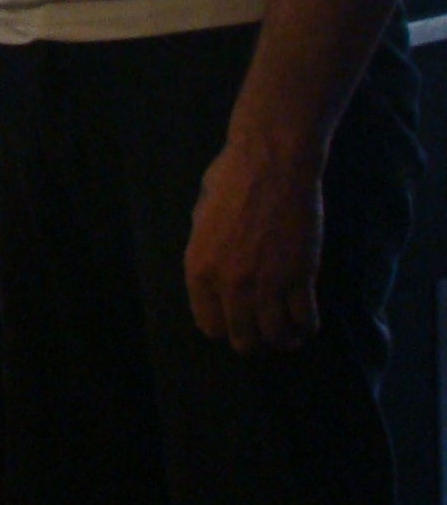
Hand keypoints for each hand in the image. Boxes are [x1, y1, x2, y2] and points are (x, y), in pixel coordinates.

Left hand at [185, 136, 323, 352]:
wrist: (270, 163)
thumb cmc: (230, 180)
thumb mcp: (200, 219)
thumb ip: (206, 252)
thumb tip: (214, 274)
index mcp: (198, 269)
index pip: (209, 325)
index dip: (225, 327)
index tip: (237, 323)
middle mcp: (229, 284)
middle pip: (243, 340)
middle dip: (254, 341)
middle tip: (265, 332)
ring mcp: (266, 283)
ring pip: (277, 337)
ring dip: (283, 338)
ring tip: (289, 332)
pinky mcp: (300, 277)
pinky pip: (306, 320)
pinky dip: (307, 326)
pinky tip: (306, 320)